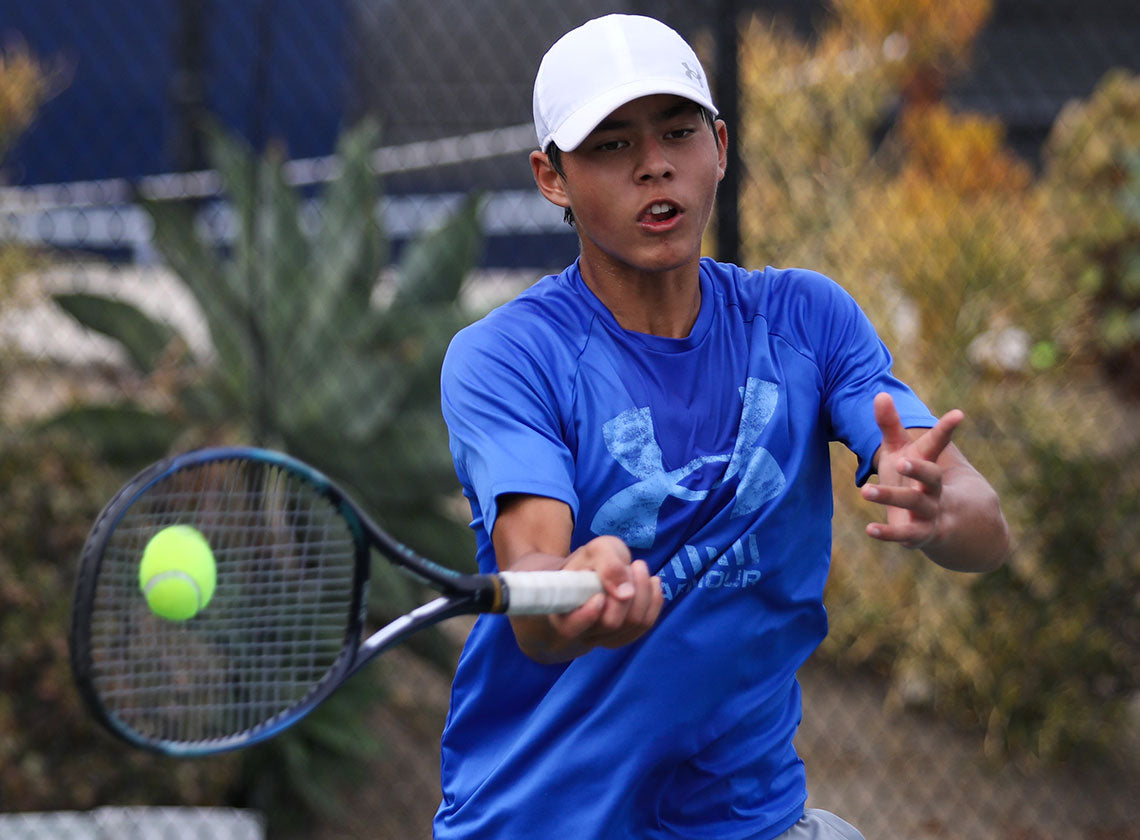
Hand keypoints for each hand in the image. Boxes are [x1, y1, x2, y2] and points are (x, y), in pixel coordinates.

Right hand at [548, 535, 662, 651]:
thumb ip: (608, 564)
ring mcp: (604, 638)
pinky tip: (652, 582)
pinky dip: (654, 600)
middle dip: (628, 589)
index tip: (600, 595)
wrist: (594, 572)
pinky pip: (646, 624)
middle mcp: (581, 632)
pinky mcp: (624, 636)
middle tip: (631, 565)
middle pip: (611, 622)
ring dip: (643, 591)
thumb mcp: (596, 551)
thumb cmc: (591, 562)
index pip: (569, 628)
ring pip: (633, 624)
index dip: (588, 614)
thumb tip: (625, 593)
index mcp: (561, 612)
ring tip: (639, 568)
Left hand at [861, 392, 961, 549]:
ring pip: (915, 504)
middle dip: (919, 470)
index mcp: (930, 463)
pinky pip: (905, 534)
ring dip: (891, 497)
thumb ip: (890, 425)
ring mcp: (930, 512)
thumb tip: (879, 393)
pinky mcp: (919, 533)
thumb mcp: (901, 449)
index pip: (939, 444)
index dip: (947, 429)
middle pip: (932, 477)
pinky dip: (888, 534)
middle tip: (902, 461)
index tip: (959, 414)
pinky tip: (870, 529)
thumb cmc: (914, 477)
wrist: (946, 522)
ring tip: (865, 490)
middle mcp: (935, 488)